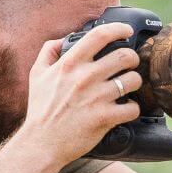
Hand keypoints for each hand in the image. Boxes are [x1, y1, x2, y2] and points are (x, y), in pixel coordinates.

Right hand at [19, 23, 141, 164]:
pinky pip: (133, 107)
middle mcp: (84, 78)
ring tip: (128, 86)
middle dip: (133, 58)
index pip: (100, 35)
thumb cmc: (40, 109)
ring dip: (135, 82)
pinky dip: (133, 108)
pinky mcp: (105, 118)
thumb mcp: (37, 74)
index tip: (126, 31)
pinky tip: (126, 108)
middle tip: (130, 63)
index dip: (119, 29)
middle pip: (125, 56)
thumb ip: (49, 51)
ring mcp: (96, 98)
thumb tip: (65, 38)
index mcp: (70, 64)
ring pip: (133, 80)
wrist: (41, 143)